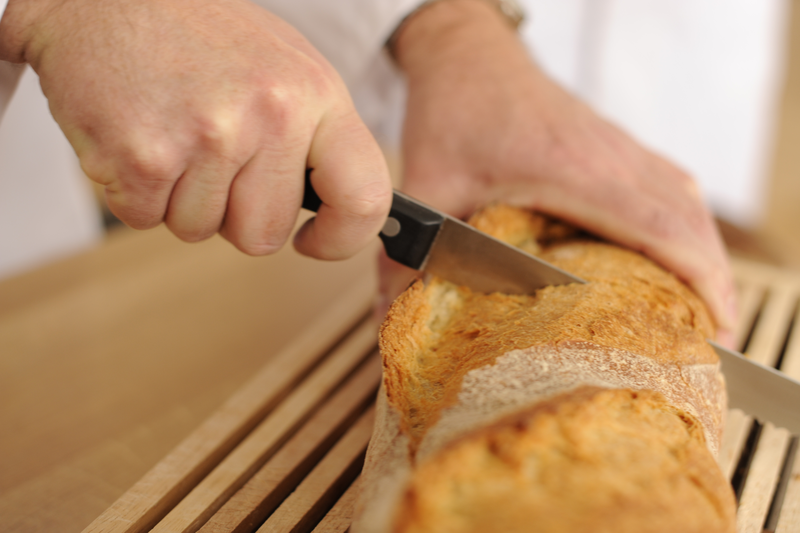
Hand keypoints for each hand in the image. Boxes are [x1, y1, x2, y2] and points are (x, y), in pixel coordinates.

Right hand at [0, 0, 390, 258]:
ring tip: (171, 133)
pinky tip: (136, 135)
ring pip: (199, 230)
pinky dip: (134, 192)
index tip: (313, 240)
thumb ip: (315, 138)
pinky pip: (146, 218)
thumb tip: (338, 208)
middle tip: (209, 158)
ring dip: (179, 198)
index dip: (341, 238)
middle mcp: (271, 115)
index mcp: (317, 94)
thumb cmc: (197, 35)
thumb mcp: (283, 68)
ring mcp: (209, 135)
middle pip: (263, 236)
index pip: (364, 198)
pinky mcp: (145, 156)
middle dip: (232, 214)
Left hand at [386, 0, 735, 343]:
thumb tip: (390, 316)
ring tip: (705, 309)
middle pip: (690, 219)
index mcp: (574, 170)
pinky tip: (679, 255)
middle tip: (713, 341)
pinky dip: (687, 226)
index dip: (698, 273)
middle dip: (713, 280)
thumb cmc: (455, 109)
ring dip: (706, 254)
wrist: (468, 53)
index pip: (660, 222)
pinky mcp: (614, 148)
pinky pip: (670, 188)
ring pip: (688, 203)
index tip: (715, 324)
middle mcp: (610, 158)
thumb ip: (409, 253)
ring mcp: (618, 149)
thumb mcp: (427, 184)